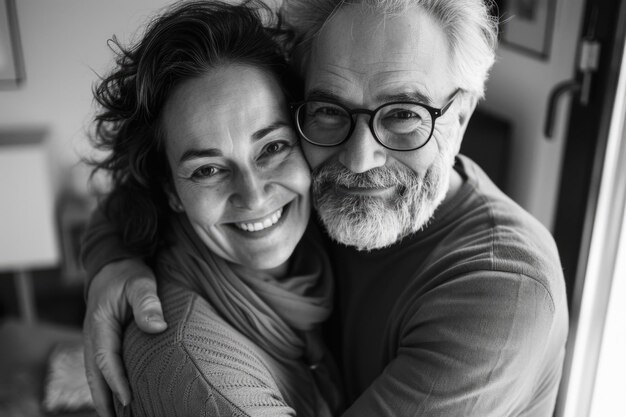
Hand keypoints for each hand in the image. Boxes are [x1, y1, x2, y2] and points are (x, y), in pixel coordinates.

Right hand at [83, 258, 166, 416]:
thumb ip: (147, 303)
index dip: (116, 382)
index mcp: (99, 324)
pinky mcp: (102, 338)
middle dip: (103, 398)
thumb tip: (157, 327)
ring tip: (116, 415)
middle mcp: (92, 335)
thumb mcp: (140, 283)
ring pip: (95, 372)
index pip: (107, 359)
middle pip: (94, 373)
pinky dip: (106, 380)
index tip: (127, 400)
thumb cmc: (128, 273)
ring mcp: (95, 338)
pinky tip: (119, 393)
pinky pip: (102, 364)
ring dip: (103, 393)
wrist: (113, 263)